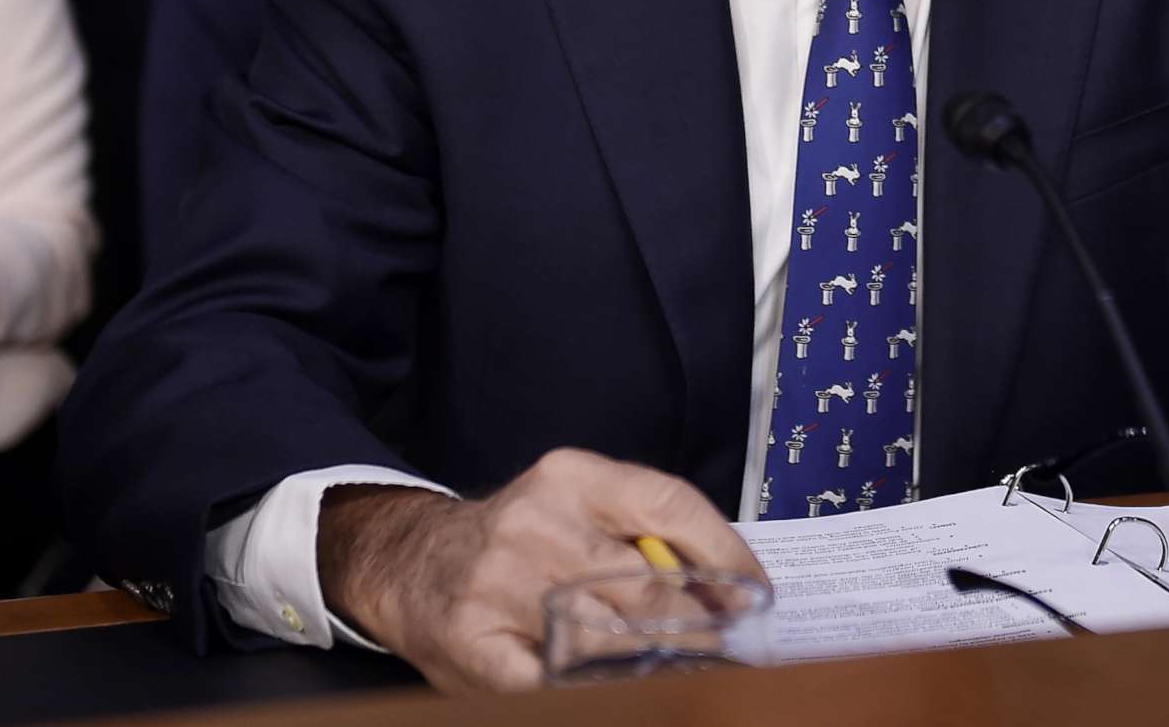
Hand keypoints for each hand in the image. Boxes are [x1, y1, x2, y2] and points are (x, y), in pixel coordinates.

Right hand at [316, 449, 763, 690]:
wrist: (412, 562)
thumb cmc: (519, 540)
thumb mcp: (580, 509)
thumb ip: (645, 535)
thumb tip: (729, 589)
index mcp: (572, 478)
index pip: (667, 504)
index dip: (723, 553)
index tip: (756, 595)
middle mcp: (535, 524)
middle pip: (643, 586)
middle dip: (694, 628)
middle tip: (727, 653)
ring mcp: (500, 586)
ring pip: (604, 638)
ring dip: (653, 664)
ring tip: (683, 674)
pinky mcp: (474, 644)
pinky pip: (551, 682)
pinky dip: (592, 690)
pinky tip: (616, 688)